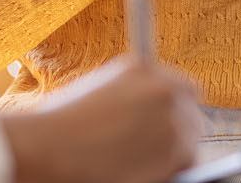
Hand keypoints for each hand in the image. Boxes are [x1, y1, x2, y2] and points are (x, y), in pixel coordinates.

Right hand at [0, 56, 202, 182]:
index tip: (165, 123)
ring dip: (171, 156)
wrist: (48, 148)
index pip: (184, 88)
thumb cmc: (62, 124)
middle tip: (151, 150)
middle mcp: (165, 91)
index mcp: (145, 68)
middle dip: (175, 133)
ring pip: (189, 146)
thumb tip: (149, 115)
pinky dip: (166, 174)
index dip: (174, 107)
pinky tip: (139, 172)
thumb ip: (134, 95)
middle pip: (192, 116)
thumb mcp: (101, 90)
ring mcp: (174, 123)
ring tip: (134, 163)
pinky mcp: (177, 155)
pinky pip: (183, 169)